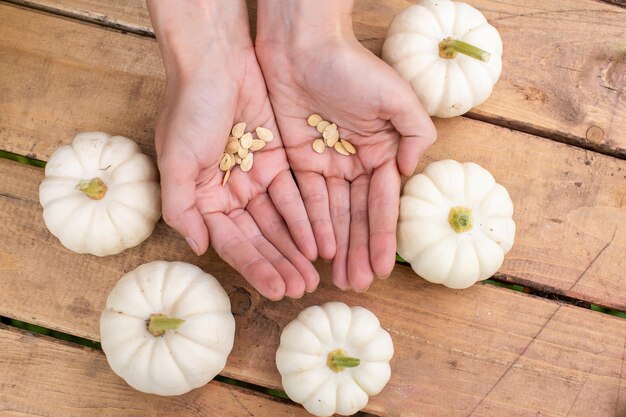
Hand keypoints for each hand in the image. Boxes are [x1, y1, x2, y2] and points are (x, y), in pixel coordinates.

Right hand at [148, 0, 317, 299]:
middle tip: (303, 288)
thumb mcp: (175, 161)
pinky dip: (305, 219)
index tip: (279, 291)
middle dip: (280, 264)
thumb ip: (181, 207)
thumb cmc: (190, 108)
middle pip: (259, 238)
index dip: (256, 268)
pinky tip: (320, 242)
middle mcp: (228, 193)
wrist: (218, 60)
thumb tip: (197, 247)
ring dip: (295, 248)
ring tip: (315, 275)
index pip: (233, 243)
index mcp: (202, 198)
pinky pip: (294, 195)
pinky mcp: (278, 160)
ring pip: (279, 222)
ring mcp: (254, 177)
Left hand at [256, 1, 435, 290]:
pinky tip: (315, 252)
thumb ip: (415, 133)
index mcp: (380, 152)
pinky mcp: (295, 161)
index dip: (383, 237)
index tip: (384, 270)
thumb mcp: (397, 96)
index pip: (382, 204)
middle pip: (357, 216)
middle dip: (359, 251)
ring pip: (332, 215)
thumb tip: (412, 171)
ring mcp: (325, 164)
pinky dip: (310, 226)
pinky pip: (304, 200)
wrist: (301, 45)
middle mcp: (354, 163)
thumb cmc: (352, 66)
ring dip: (336, 247)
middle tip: (357, 284)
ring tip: (339, 279)